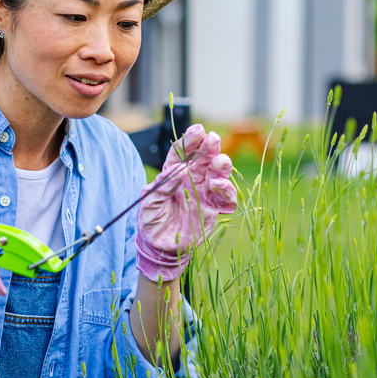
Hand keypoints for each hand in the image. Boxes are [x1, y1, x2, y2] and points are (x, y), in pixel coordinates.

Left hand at [135, 124, 237, 282]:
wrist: (159, 247)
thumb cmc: (151, 221)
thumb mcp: (149, 201)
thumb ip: (164, 184)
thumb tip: (182, 169)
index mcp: (174, 173)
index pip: (183, 153)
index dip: (191, 140)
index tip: (198, 130)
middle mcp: (192, 180)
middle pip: (206, 158)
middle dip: (211, 146)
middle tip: (213, 140)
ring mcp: (205, 194)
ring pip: (221, 173)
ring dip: (222, 165)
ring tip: (217, 165)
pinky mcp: (213, 210)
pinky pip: (227, 199)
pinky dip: (228, 191)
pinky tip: (218, 188)